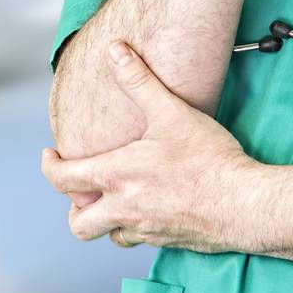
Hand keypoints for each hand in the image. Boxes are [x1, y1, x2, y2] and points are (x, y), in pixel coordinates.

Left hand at [40, 41, 262, 252]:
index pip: (62, 180)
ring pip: (110, 236)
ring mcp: (146, 230)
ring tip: (116, 199)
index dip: (49, 166)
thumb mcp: (171, 112)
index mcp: (116, 177)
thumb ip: (139, 81)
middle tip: (82, 190)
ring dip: (107, 220)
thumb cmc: (207, 160)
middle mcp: (124, 209)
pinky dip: (137, 227)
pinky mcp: (169, 242)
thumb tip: (115, 51)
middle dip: (74, 209)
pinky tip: (151, 208)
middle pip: (78, 224)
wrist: (243, 203)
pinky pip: (141, 240)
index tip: (51, 156)